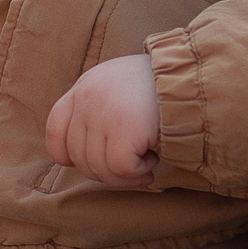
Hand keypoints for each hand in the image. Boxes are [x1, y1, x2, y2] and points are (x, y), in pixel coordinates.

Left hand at [44, 53, 160, 186]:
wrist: (192, 73)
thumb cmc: (160, 87)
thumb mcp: (119, 88)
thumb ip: (97, 112)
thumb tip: (83, 161)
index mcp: (83, 87)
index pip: (55, 130)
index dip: (69, 156)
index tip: (94, 162)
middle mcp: (87, 98)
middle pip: (78, 157)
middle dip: (105, 172)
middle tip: (132, 168)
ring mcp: (102, 113)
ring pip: (98, 167)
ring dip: (125, 175)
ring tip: (147, 161)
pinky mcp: (123, 128)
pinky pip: (120, 168)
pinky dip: (138, 172)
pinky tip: (153, 159)